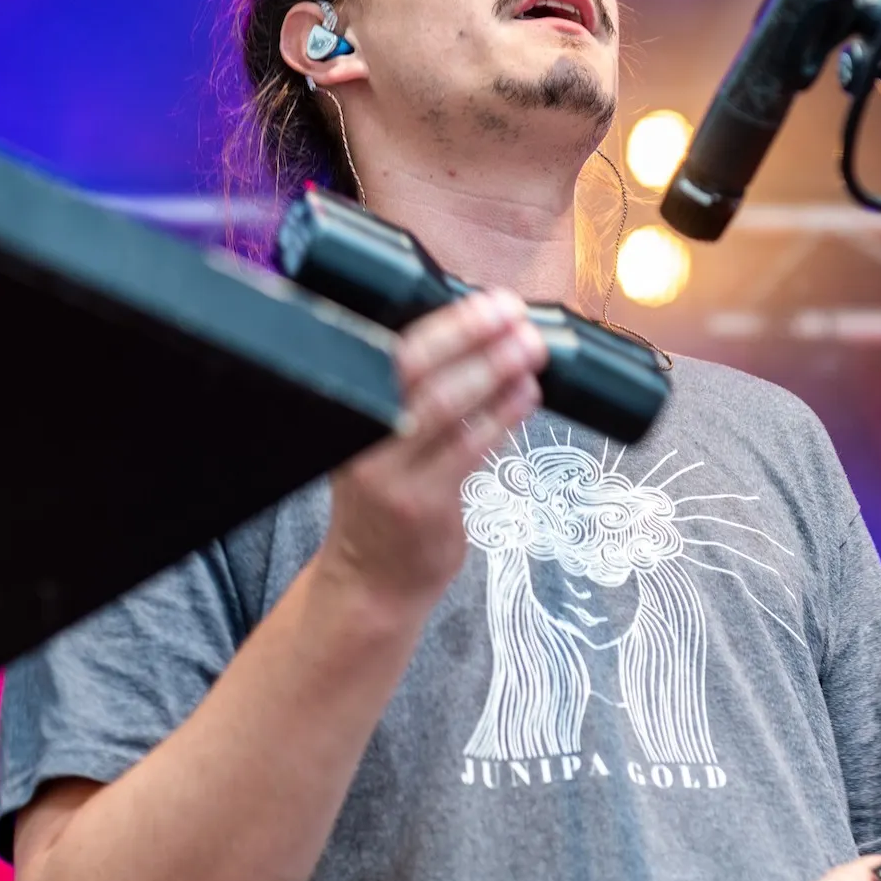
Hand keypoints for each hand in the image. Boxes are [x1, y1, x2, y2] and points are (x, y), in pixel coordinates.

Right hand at [319, 288, 545, 611]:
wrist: (371, 580)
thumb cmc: (384, 498)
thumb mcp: (377, 439)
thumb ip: (407, 394)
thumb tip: (476, 334)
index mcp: (349, 409)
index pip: (392, 351)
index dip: (445, 323)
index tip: (486, 301)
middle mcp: (360, 436)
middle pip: (414, 371)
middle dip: (469, 336)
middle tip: (514, 314)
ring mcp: (389, 473)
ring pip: (445, 408)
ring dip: (494, 372)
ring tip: (530, 349)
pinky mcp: (422, 503)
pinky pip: (468, 449)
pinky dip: (501, 417)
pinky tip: (525, 395)